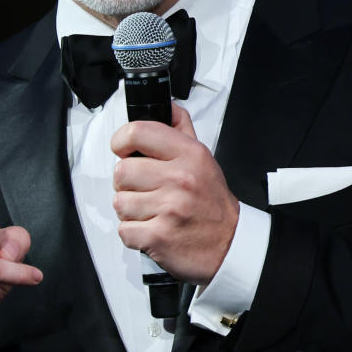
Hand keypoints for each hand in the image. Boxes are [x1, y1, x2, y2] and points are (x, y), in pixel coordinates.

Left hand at [110, 105, 239, 284]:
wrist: (231, 244)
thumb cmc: (213, 203)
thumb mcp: (204, 158)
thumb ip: (181, 130)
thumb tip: (166, 107)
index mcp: (188, 154)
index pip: (137, 132)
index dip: (121, 141)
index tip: (123, 150)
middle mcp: (179, 179)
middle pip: (121, 171)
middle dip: (128, 183)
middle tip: (145, 190)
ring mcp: (169, 208)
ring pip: (119, 202)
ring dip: (131, 210)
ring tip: (152, 211)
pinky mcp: (159, 236)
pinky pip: (124, 230)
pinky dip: (134, 233)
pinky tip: (152, 228)